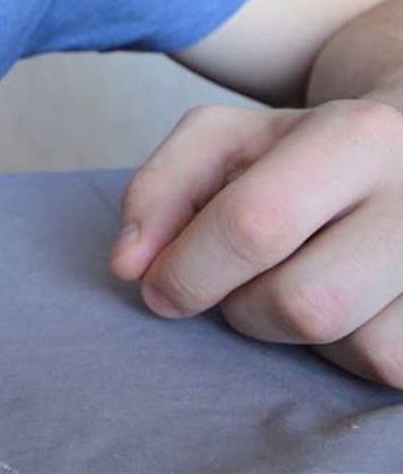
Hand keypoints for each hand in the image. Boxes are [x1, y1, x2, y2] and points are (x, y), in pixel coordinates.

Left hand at [111, 100, 402, 387]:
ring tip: (295, 278)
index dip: (190, 268)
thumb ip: (160, 190)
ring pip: (353, 346)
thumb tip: (127, 267)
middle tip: (234, 281)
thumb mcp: (221, 140)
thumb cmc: (297, 149)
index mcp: (357, 136)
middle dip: (243, 307)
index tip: (157, 288)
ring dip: (295, 331)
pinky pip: (389, 367)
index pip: (255, 223)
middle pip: (303, 302)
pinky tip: (342, 303)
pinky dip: (346, 349)